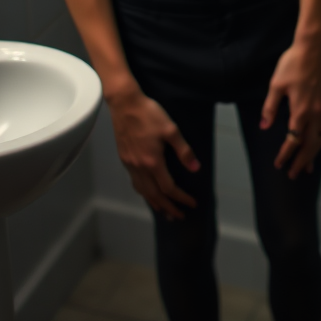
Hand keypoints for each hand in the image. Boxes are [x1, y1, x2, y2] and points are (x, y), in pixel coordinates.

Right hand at [106, 86, 199, 219]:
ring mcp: (130, 164)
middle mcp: (140, 167)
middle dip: (168, 208)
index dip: (181, 198)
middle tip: (179, 216)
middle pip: (155, 195)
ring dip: (155, 204)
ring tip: (164, 212)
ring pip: (143, 192)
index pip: (169, 188)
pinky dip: (144, 193)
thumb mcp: (171, 129)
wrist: (125, 104)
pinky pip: (135, 183)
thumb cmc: (149, 114)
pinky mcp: (125, 159)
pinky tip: (148, 193)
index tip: (192, 204)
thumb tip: (195, 168)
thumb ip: (183, 150)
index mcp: (153, 162)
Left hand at [260, 41, 320, 177]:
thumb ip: (270, 107)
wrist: (313, 48)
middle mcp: (316, 112)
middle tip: (293, 175)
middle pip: (310, 145)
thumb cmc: (292, 64)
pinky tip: (317, 141)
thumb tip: (265, 126)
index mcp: (301, 111)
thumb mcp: (276, 85)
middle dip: (301, 162)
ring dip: (314, 153)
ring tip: (308, 166)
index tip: (279, 164)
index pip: (293, 141)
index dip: (285, 155)